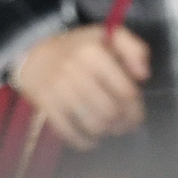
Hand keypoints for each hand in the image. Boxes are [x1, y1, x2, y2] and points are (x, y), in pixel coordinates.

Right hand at [12, 24, 149, 149]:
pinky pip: (68, 130)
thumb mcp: (107, 36)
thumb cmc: (78, 48)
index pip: (126, 91)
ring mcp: (57, 87)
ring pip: (92, 123)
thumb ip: (134, 48)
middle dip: (122, 124)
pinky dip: (82, 141)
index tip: (135, 114)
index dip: (136, 109)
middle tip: (122, 125)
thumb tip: (143, 75)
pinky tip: (90, 140)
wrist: (34, 54)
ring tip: (107, 129)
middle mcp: (74, 69)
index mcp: (93, 51)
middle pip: (111, 111)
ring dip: (105, 132)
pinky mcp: (44, 102)